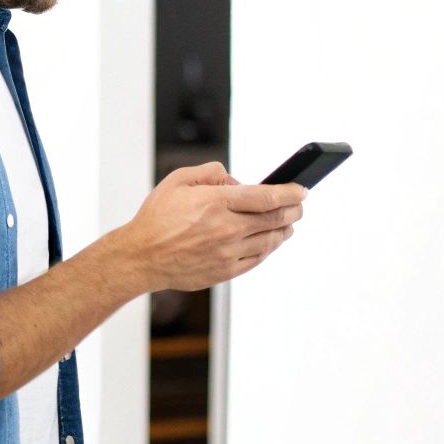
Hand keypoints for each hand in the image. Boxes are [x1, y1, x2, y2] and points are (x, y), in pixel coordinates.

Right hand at [110, 162, 305, 291]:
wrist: (141, 257)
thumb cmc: (156, 218)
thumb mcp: (178, 181)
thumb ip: (210, 173)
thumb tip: (236, 180)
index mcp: (215, 203)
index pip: (266, 197)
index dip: (290, 193)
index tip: (302, 190)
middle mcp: (225, 229)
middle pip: (275, 219)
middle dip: (294, 210)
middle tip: (300, 205)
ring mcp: (227, 253)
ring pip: (270, 240)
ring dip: (285, 230)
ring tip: (289, 223)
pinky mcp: (225, 271)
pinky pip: (258, 259)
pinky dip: (270, 248)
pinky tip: (271, 241)